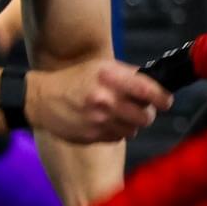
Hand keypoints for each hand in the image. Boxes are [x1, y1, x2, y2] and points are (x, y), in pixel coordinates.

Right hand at [25, 60, 169, 143]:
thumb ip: (128, 75)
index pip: (148, 91)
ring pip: (133, 129)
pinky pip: (118, 138)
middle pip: (145, 116)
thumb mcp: (100, 68)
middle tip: (139, 108)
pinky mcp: (92, 136)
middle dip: (145, 113)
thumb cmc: (73, 80)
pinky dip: (116, 131)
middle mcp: (105, 99)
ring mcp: (99, 120)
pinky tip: (104, 122)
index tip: (166, 101)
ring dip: (131, 124)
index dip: (163, 99)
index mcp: (110, 78)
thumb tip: (154, 86)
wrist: (40, 99)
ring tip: (118, 115)